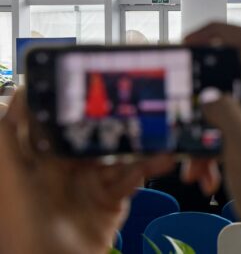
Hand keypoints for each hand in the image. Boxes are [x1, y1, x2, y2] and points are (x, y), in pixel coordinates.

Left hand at [0, 89, 175, 253]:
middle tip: (141, 100)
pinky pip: (133, 176)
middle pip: (98, 134)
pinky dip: (149, 166)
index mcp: (43, 156)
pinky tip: (163, 158)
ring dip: (141, 143)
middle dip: (119, 119)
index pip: (65, 121)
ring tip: (161, 132)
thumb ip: (9, 133)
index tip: (103, 80)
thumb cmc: (23, 223)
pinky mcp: (112, 198)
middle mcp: (69, 166)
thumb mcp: (10, 175)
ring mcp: (92, 182)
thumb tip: (22, 89)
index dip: (82, 101)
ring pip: (120, 153)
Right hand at [184, 23, 240, 253]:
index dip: (219, 31)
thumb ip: (228, 116)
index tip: (189, 42)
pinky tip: (203, 174)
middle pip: (228, 70)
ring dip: (199, 129)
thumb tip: (208, 93)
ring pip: (218, 105)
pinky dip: (204, 148)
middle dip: (198, 87)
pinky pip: (218, 129)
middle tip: (177, 99)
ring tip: (194, 163)